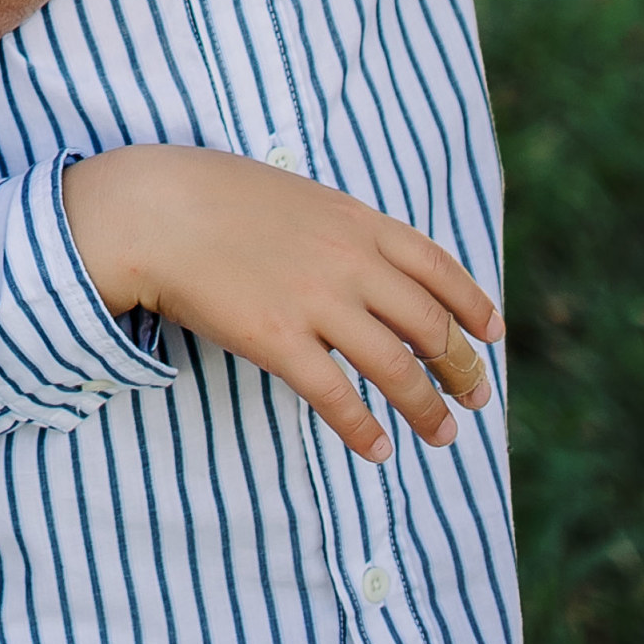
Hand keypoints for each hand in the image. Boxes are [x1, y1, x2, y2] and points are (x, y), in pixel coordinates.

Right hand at [62, 142, 500, 464]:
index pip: (437, 267)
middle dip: (462, 367)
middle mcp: (348, 261)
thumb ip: (338, 227)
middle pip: (429, 325)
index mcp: (355, 221)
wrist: (151, 209)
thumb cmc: (211, 197)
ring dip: (427, 408)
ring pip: (395, 368)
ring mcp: (315, 302)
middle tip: (475, 397)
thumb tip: (368, 261)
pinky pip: (337, 396)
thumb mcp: (294, 194)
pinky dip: (363, 428)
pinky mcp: (278, 340)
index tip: (492, 334)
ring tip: (442, 436)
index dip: (473, 304)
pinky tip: (376, 449)